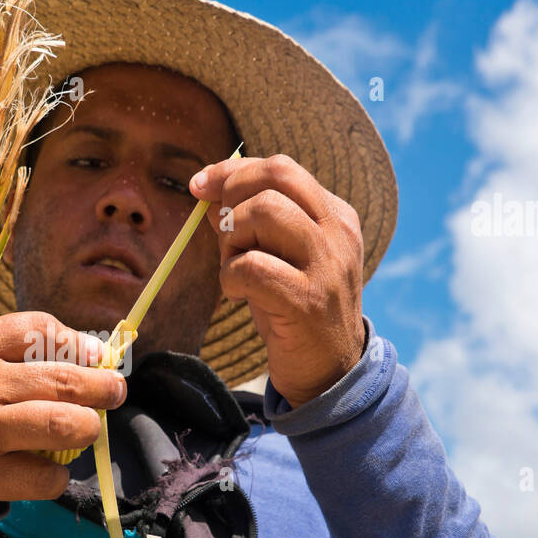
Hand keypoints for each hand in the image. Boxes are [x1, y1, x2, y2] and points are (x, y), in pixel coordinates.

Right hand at [0, 312, 127, 508]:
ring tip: (87, 429)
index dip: (79, 344)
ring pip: (63, 425)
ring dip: (87, 428)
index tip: (96, 358)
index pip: (40, 330)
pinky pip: (46, 476)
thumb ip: (20, 352)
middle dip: (103, 387)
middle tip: (115, 392)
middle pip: (63, 380)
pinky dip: (57, 475)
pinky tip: (48, 469)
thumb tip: (92, 356)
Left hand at [189, 155, 365, 407]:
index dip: (232, 171)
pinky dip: (230, 276)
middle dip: (231, 197)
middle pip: (275, 178)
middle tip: (221, 234)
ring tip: (235, 267)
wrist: (328, 370)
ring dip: (231, 238)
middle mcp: (338, 231)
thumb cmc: (294, 308)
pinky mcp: (307, 300)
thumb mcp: (279, 255)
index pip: (281, 168)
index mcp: (335, 214)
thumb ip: (251, 222)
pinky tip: (238, 294)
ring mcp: (327, 265)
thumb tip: (210, 190)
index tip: (200, 185)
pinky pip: (251, 266)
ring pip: (262, 213)